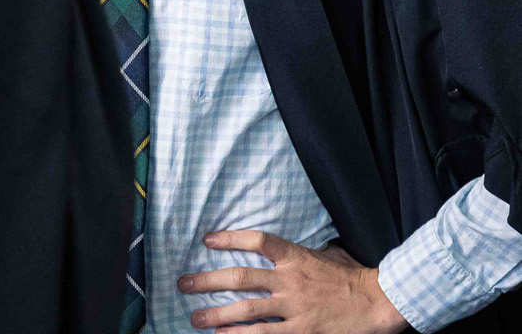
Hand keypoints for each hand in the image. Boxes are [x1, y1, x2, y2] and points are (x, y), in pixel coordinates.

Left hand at [178, 230, 408, 333]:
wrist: (381, 303)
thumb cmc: (354, 277)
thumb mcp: (328, 254)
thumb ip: (303, 252)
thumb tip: (284, 248)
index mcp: (296, 257)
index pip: (257, 241)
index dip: (229, 238)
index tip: (206, 240)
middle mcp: (290, 281)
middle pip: (240, 278)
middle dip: (208, 281)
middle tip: (183, 284)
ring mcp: (295, 308)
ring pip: (247, 310)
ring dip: (217, 315)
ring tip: (194, 317)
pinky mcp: (302, 331)